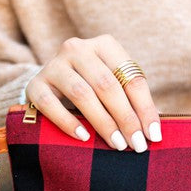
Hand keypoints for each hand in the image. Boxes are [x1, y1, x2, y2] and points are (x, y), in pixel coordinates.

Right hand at [25, 34, 160, 151]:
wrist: (49, 85)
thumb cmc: (91, 88)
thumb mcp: (113, 87)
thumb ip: (131, 101)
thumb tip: (154, 129)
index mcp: (105, 45)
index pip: (131, 78)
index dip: (145, 108)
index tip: (154, 135)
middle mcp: (78, 49)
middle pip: (107, 85)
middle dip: (126, 118)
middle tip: (137, 145)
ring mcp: (54, 65)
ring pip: (82, 94)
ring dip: (103, 123)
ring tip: (117, 144)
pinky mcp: (35, 84)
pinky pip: (51, 104)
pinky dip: (68, 122)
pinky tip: (84, 137)